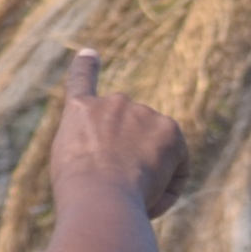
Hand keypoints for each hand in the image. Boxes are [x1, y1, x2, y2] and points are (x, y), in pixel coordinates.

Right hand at [48, 47, 185, 219]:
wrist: (100, 196)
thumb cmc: (80, 194)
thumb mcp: (72, 169)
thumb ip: (94, 152)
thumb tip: (124, 162)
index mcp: (80, 111)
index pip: (82, 81)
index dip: (86, 67)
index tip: (90, 53)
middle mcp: (113, 102)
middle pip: (131, 136)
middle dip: (131, 163)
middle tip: (119, 193)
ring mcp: (142, 112)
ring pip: (155, 154)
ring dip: (149, 178)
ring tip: (130, 198)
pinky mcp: (170, 129)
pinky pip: (177, 166)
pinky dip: (170, 188)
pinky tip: (151, 198)